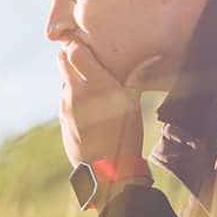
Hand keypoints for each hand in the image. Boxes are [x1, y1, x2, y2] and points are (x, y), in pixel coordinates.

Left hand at [58, 43, 154, 169]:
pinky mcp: (62, 119)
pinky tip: (89, 106)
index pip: (73, 51)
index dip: (79, 45)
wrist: (106, 171)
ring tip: (92, 84)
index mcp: (94, 84)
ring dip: (73, 77)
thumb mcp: (134, 104)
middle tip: (88, 59)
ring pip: (64, 80)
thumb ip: (138, 77)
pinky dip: (73, 96)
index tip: (90, 45)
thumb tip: (155, 56)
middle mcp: (75, 92)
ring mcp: (65, 106)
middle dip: (72, 56)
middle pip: (62, 60)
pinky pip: (65, 99)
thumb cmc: (125, 135)